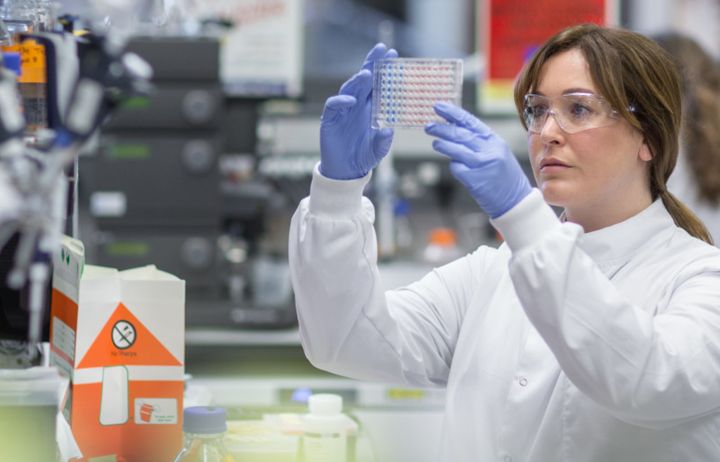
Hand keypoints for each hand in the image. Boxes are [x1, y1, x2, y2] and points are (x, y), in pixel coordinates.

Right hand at [319, 43, 397, 179]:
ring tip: (367, 74)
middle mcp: (357, 105)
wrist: (345, 171)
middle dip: (372, 64)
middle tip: (381, 49)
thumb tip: (388, 131)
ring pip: (349, 90)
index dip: (384, 70)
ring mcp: (343, 111)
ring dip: (357, 81)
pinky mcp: (331, 119)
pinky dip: (341, 101)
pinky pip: (334, 105)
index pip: (378, 84)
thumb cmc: (363, 157)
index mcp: (371, 108)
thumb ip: (383, 141)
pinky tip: (351, 100)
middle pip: (364, 80)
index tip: (393, 54)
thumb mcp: (378, 151)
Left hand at [425, 103, 531, 217]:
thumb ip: (479, 141)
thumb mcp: (498, 152)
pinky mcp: (475, 180)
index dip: (453, 113)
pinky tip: (456, 168)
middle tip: (429, 126)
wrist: (516, 201)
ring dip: (442, 145)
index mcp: (495, 141)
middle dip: (442, 129)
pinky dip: (454, 167)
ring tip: (435, 143)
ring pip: (456, 150)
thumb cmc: (504, 176)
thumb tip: (454, 129)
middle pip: (460, 134)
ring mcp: (482, 165)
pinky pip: (457, 168)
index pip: (470, 122)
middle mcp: (489, 150)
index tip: (439, 107)